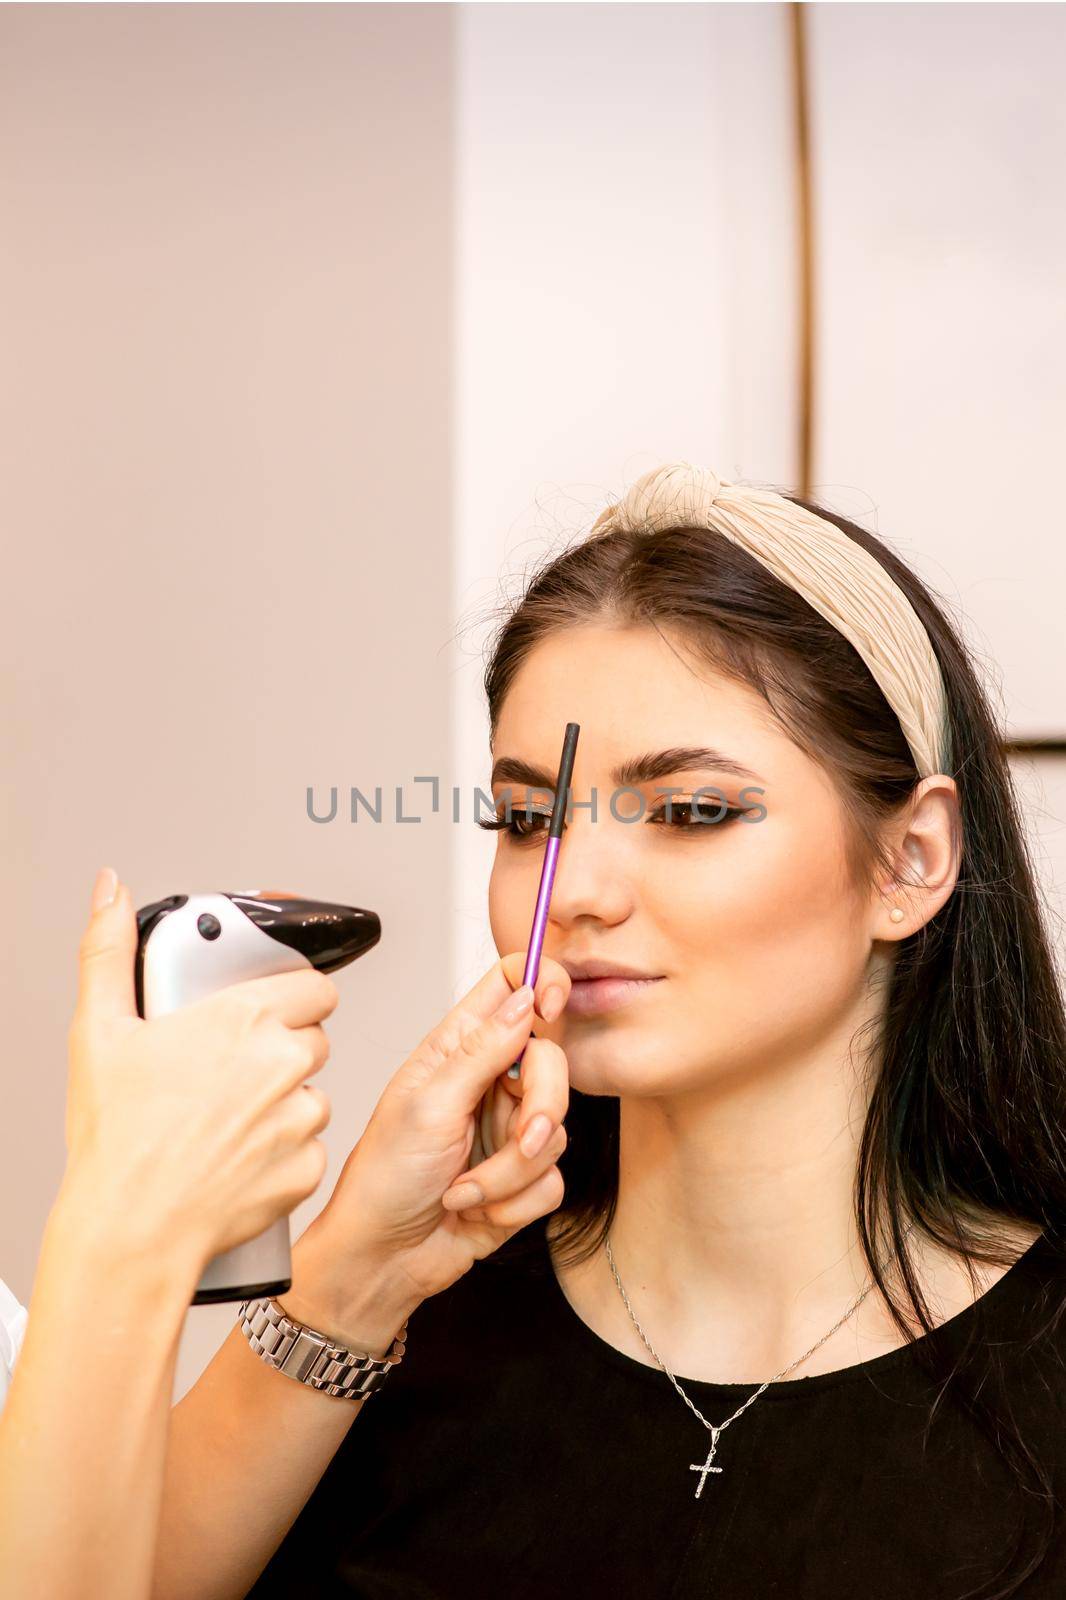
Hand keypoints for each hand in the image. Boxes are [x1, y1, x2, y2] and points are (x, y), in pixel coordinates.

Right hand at [60, 867, 339, 1276]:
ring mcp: (300, 1118)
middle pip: (314, 1037)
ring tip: (229, 1119)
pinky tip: (240, 1158)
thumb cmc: (117, 1140)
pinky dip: (284, 1152)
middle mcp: (283, 1062)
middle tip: (232, 1069)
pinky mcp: (306, 1168)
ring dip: (285, 1101)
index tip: (269, 1008)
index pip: (313, 985)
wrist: (131, 1230)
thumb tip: (110, 894)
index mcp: (243, 1019)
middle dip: (283, 1047)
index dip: (293, 994)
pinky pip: (310, 1149)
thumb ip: (109, 951)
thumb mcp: (98, 1031)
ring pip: (314, 1094)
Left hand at [289, 953, 571, 1329]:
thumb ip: (482, 1050)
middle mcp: (489, 1081)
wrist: (381, 1259)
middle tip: (521, 1139)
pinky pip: (554, 1180)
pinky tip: (474, 1209)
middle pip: (553, 1060)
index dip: (540, 980)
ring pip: (558, 1129)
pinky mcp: (522, 1178)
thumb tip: (525, 997)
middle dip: (543, 1108)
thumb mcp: (428, 1105)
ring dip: (511, 1171)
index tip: (550, 1005)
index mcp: (458, 1048)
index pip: (511, 984)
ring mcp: (508, 1129)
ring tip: (465, 1190)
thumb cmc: (383, 1178)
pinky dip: (514, 1202)